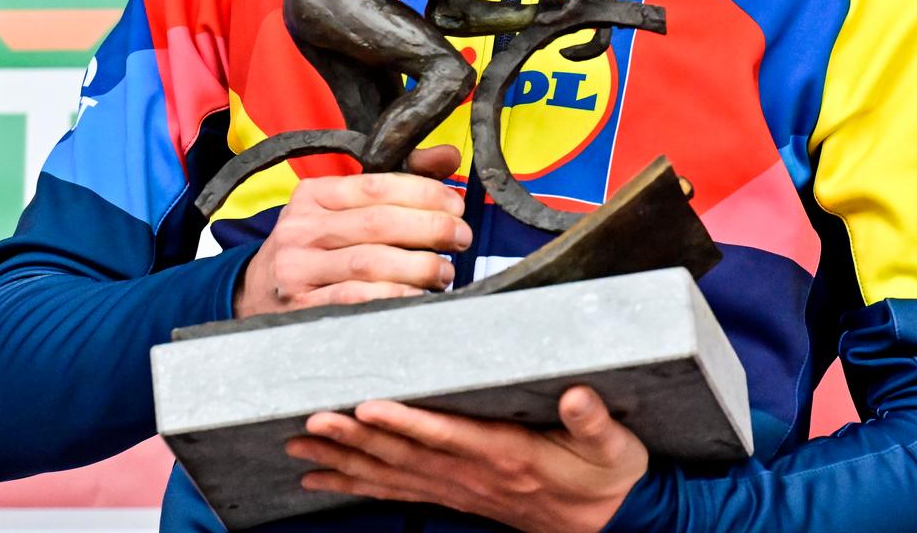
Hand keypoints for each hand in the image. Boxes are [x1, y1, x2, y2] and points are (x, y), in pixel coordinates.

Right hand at [233, 145, 469, 318]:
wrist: (256, 293)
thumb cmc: (314, 247)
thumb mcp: (342, 207)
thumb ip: (397, 180)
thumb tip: (448, 156)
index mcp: (312, 195)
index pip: (375, 185)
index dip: (423, 192)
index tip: (455, 205)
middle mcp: (302, 229)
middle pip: (378, 223)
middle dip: (431, 228)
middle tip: (461, 237)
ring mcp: (298, 270)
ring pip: (370, 263)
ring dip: (419, 267)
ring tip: (445, 271)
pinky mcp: (302, 308)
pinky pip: (357, 300)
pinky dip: (395, 297)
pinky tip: (418, 297)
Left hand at [286, 386, 648, 532]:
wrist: (611, 524)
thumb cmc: (609, 478)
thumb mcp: (615, 447)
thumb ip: (594, 420)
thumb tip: (578, 395)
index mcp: (508, 455)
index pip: (448, 436)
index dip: (408, 422)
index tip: (370, 406)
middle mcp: (475, 475)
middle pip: (406, 455)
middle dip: (356, 439)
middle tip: (313, 421)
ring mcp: (461, 489)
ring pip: (394, 475)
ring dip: (346, 461)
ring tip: (302, 447)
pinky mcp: (456, 495)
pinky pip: (399, 491)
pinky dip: (359, 483)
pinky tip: (325, 477)